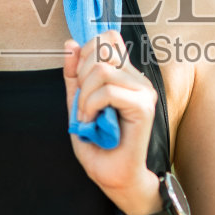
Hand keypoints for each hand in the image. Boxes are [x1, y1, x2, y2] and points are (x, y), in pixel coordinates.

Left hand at [62, 30, 158, 214]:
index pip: (107, 37)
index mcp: (125, 75)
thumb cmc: (100, 146)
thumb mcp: (78, 105)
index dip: (86, 51)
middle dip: (81, 73)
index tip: (79, 81)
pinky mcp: (144, 107)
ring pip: (101, 69)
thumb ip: (74, 76)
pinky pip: (108, 91)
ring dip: (84, 96)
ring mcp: (143, 91)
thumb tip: (70, 43)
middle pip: (102, 46)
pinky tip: (93, 122)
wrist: (115, 178)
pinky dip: (92, 106)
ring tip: (87, 117)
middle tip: (82, 104)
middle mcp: (137, 78)